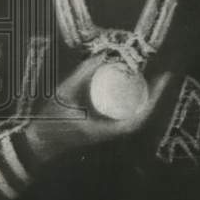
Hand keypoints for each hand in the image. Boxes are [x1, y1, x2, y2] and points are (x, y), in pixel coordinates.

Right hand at [23, 53, 172, 163]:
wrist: (37, 143)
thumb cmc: (49, 121)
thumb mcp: (65, 93)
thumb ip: (81, 75)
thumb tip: (102, 56)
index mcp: (103, 131)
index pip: (137, 120)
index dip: (153, 101)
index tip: (162, 82)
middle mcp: (108, 133)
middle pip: (140, 116)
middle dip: (153, 97)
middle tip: (161, 77)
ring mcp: (106, 131)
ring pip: (133, 116)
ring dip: (145, 100)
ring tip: (153, 81)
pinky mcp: (101, 128)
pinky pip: (124, 117)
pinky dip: (132, 104)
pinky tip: (135, 91)